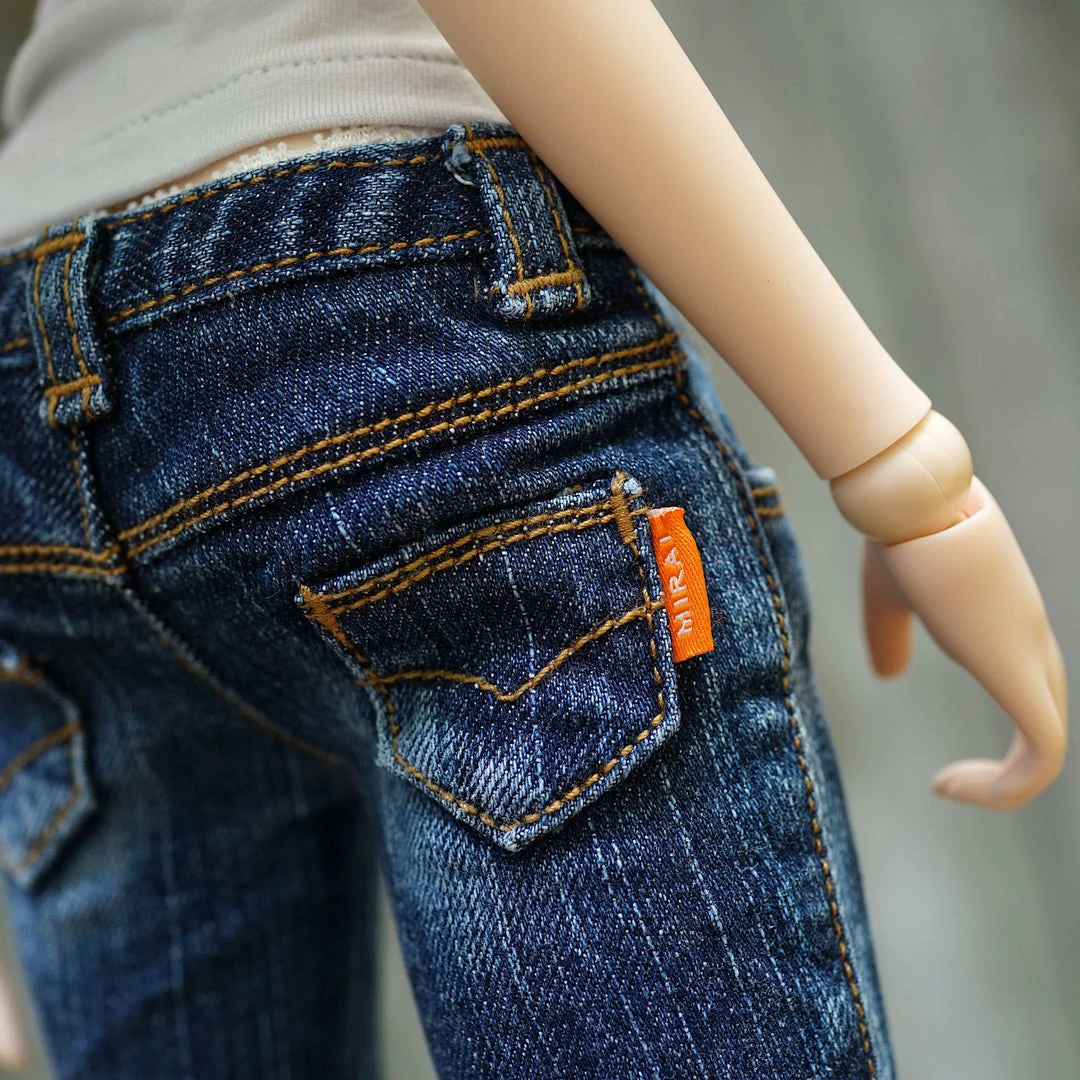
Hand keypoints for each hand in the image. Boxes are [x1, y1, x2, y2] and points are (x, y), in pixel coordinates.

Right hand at [860, 476, 1067, 808]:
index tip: (942, 760)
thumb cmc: (898, 535)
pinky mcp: (1017, 667)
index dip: (997, 730)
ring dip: (1005, 785)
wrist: (910, 499)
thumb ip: (890, 634)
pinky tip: (947, 786)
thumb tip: (888, 674)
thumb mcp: (887, 597)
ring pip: (1048, 744)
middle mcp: (1027, 634)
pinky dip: (1007, 786)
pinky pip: (1043, 752)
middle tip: (949, 785)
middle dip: (1009, 767)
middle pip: (1044, 714)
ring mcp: (1027, 649)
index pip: (1027, 683)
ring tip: (947, 789)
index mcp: (1002, 617)